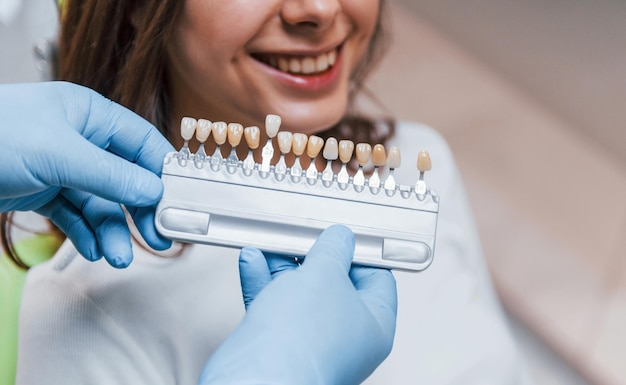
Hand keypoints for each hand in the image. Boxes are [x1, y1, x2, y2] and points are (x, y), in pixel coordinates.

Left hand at [0, 81, 173, 266]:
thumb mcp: (61, 154)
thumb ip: (112, 175)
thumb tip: (154, 191)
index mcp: (90, 115)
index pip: (142, 143)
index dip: (162, 173)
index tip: (178, 204)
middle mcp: (80, 139)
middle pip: (125, 177)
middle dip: (139, 210)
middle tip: (156, 239)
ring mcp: (61, 166)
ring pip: (100, 202)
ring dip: (111, 230)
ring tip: (116, 257)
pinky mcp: (42, 190)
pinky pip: (75, 214)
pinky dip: (86, 233)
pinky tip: (95, 250)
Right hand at [200, 225, 397, 384]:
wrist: (256, 380)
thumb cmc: (302, 338)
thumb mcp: (325, 274)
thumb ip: (334, 250)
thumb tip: (340, 238)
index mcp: (374, 325)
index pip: (377, 279)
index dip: (360, 251)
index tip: (343, 233)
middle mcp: (345, 338)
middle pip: (335, 285)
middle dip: (314, 256)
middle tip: (304, 233)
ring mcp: (311, 343)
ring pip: (300, 294)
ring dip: (283, 265)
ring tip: (272, 241)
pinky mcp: (279, 346)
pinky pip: (274, 306)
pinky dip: (264, 282)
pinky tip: (252, 260)